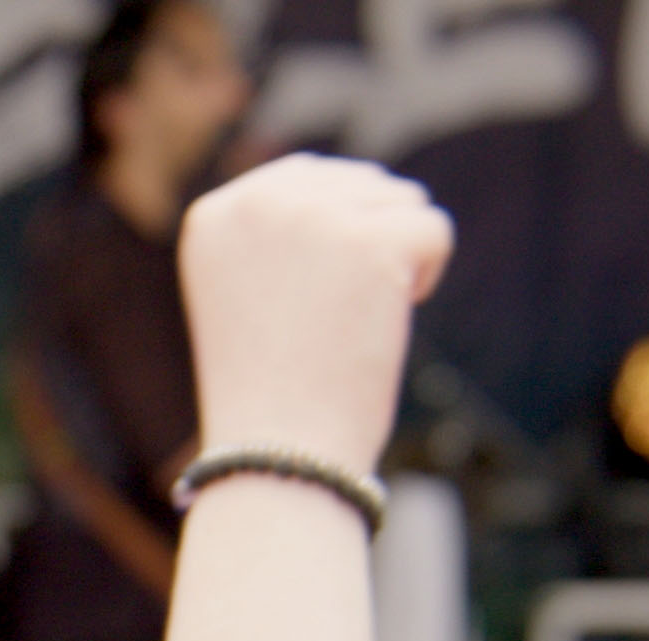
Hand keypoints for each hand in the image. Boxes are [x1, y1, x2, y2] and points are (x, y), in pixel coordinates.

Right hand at [176, 155, 453, 480]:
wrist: (279, 455)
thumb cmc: (270, 392)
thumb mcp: (251, 293)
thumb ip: (284, 231)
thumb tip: (361, 185)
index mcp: (214, 216)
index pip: (305, 177)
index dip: (331, 237)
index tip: (305, 302)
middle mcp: (255, 204)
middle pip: (359, 183)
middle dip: (368, 244)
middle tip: (334, 317)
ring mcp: (312, 218)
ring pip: (400, 202)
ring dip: (396, 261)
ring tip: (352, 323)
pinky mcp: (370, 242)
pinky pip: (433, 228)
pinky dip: (426, 277)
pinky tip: (385, 321)